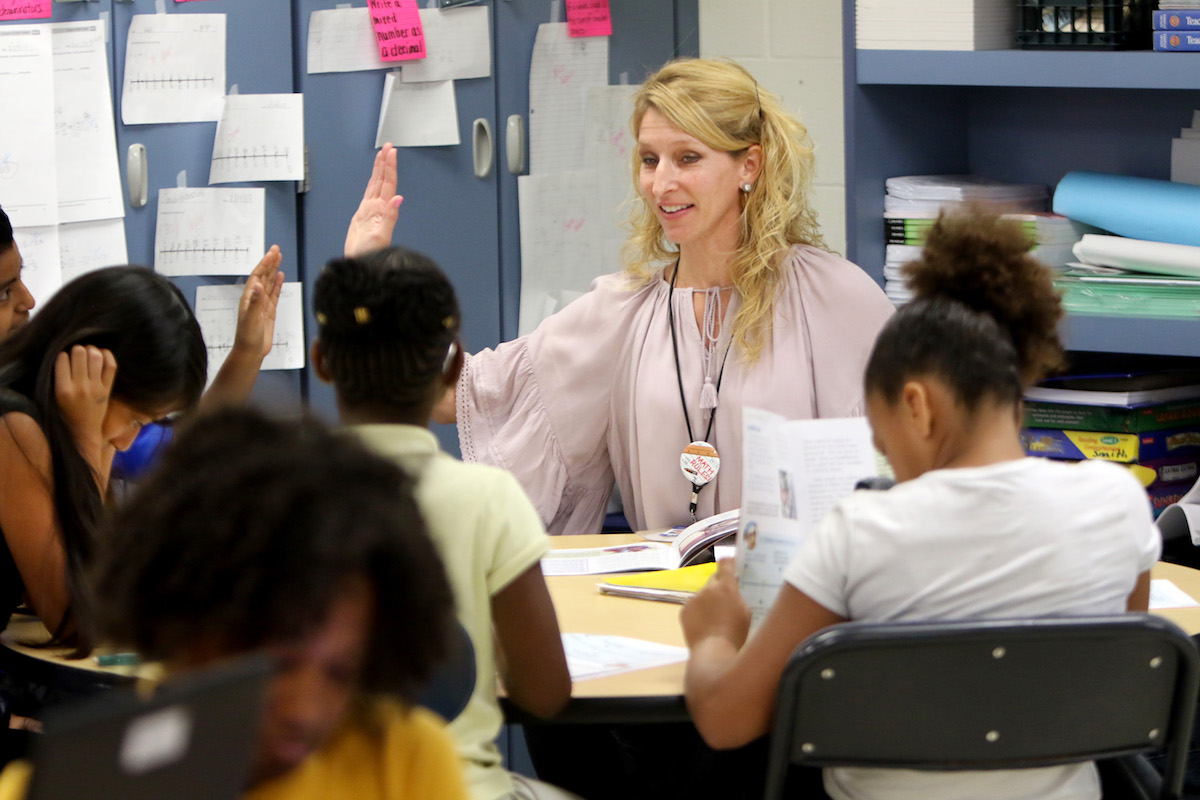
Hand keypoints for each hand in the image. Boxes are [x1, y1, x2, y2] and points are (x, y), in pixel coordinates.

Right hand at [54, 345, 116, 456]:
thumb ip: (57, 378)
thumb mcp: (54, 397)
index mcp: (63, 390)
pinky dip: (107, 355)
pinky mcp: (108, 389)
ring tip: (89, 353)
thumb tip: (65, 353)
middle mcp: (80, 388)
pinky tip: (101, 354)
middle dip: (77, 349)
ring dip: (91, 350)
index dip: (63, 355)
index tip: (64, 359)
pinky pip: (111, 366)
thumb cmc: (65, 412)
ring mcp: (96, 388)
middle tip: (78, 354)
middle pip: (79, 353)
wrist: (84, 430)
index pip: (62, 359)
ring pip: (95, 356)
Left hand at [233, 245, 283, 359]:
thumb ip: (255, 301)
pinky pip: (274, 294)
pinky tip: (281, 276)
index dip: (264, 264)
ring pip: (269, 283)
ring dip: (274, 270)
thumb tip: (259, 284)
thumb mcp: (251, 318)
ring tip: (279, 258)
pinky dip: (277, 284)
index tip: (272, 253)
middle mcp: (255, 298)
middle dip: (269, 262)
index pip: (257, 276)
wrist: (250, 352)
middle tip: (276, 249)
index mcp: (249, 297)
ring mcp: (262, 304)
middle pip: (263, 276)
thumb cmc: (248, 336)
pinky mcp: (269, 311)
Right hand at [344, 143, 402, 257]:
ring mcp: (371, 210)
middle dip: (386, 163)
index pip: (389, 184)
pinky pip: (368, 193)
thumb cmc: (371, 254)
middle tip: (388, 146)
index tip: (391, 153)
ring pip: (376, 184)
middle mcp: (379, 208)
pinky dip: (372, 182)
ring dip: (380, 170)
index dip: (390, 168)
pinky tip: (375, 177)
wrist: (360, 264)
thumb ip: (390, 217)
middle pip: (383, 180)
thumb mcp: (381, 236)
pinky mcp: (363, 214)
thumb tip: (399, 199)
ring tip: (382, 155)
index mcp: (383, 210)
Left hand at [681, 559, 750, 650]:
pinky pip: (693, 606)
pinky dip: (697, 612)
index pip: (726, 564)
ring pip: (703, 595)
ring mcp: (694, 598)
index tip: (731, 564)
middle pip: (714, 580)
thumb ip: (738, 598)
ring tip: (713, 619)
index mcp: (726, 587)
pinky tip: (703, 625)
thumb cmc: (735, 633)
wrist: (713, 650)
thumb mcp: (746, 613)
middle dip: (719, 586)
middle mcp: (709, 588)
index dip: (729, 562)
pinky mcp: (684, 609)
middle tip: (724, 599)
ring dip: (708, 602)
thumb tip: (733, 593)